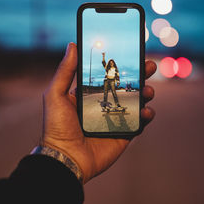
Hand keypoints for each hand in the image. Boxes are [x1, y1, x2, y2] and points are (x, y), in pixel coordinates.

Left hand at [41, 43, 155, 183]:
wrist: (65, 158)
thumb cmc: (57, 127)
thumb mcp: (55, 95)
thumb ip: (65, 71)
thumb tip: (72, 45)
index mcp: (90, 95)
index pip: (108, 76)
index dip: (121, 65)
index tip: (132, 53)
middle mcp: (104, 105)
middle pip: (127, 86)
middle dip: (140, 75)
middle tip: (148, 65)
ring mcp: (115, 119)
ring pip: (137, 102)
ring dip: (146, 93)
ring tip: (148, 90)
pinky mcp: (123, 134)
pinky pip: (140, 123)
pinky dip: (147, 115)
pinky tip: (147, 111)